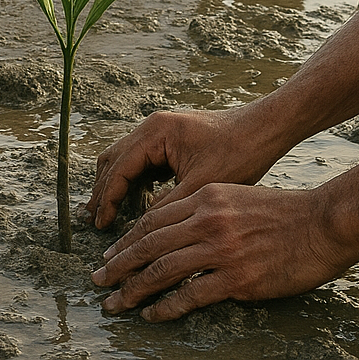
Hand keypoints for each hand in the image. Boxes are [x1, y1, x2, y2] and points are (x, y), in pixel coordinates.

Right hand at [86, 109, 271, 230]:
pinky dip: (134, 181)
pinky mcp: (172, 141)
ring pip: (126, 159)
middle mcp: (153, 127)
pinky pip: (143, 161)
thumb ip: (167, 206)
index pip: (119, 167)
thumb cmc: (238, 153)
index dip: (108, 198)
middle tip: (94, 221)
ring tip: (107, 214)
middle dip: (104, 190)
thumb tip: (140, 232)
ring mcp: (162, 132)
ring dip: (117, 185)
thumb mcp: (201, 186)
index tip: (101, 225)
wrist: (264, 130)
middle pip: (115, 159)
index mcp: (156, 132)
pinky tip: (135, 203)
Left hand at [92, 183, 344, 320]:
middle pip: (149, 244)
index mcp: (204, 197)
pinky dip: (166, 307)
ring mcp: (221, 250)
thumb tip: (173, 229)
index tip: (110, 255)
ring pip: (163, 270)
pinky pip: (191, 295)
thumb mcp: (234, 196)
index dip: (127, 239)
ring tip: (116, 303)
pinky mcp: (237, 278)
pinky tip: (152, 314)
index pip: (152, 220)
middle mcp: (207, 220)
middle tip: (99, 282)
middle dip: (119, 265)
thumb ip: (203, 209)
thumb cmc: (281, 211)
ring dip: (134, 289)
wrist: (321, 223)